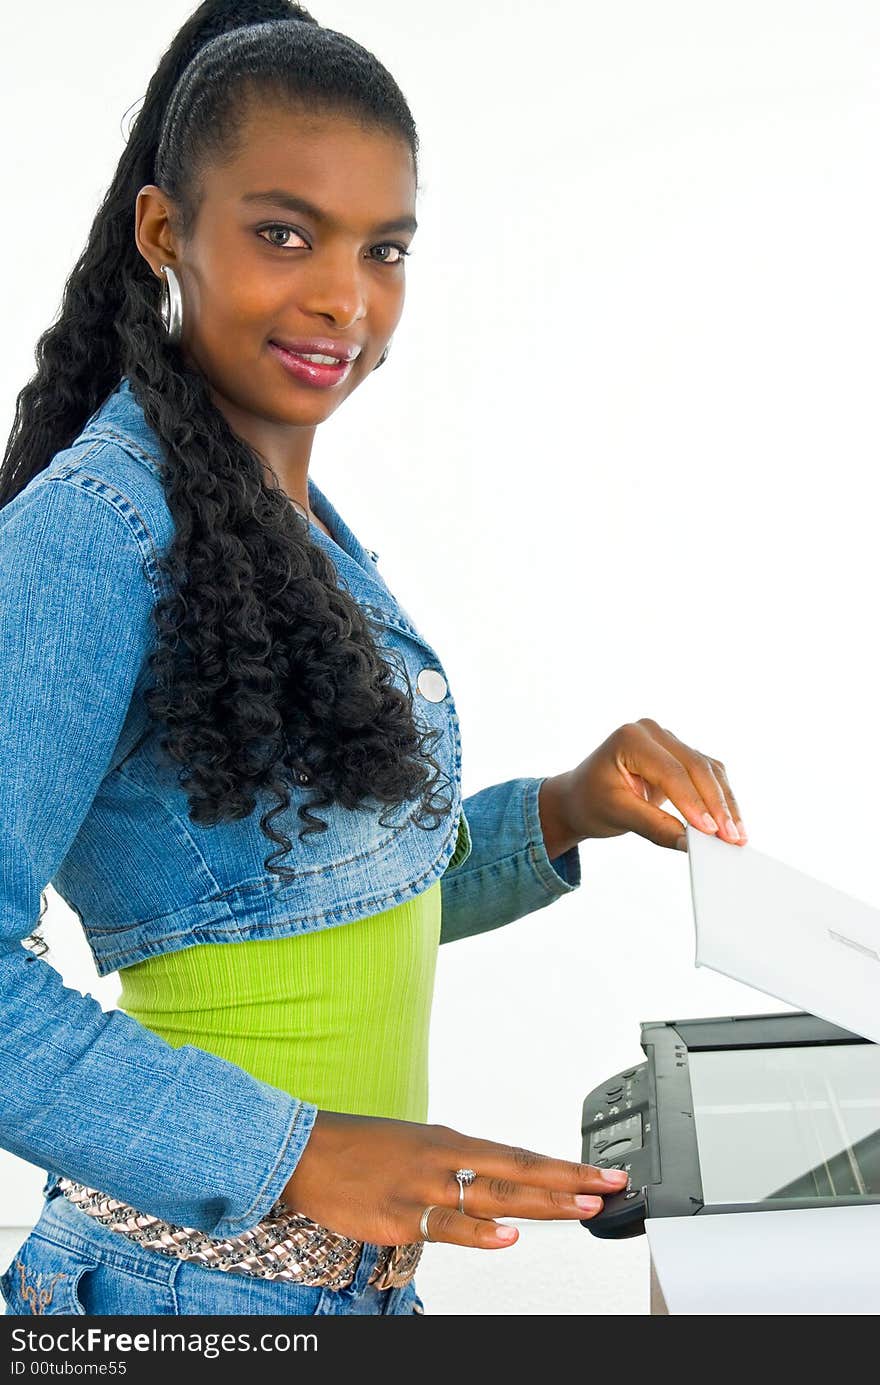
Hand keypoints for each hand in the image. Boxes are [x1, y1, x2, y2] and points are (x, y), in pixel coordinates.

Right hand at [281, 1110, 627, 1248]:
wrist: (304, 1151)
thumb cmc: (361, 1149)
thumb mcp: (418, 1146)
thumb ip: (457, 1167)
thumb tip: (497, 1186)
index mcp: (452, 1140)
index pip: (521, 1155)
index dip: (564, 1167)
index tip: (603, 1174)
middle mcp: (445, 1158)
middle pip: (519, 1172)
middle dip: (569, 1182)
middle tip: (610, 1188)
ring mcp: (423, 1187)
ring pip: (493, 1196)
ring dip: (542, 1203)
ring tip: (581, 1209)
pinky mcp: (398, 1215)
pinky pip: (444, 1226)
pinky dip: (478, 1232)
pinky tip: (506, 1237)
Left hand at [540, 717, 746, 854]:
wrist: (581, 797)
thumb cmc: (591, 802)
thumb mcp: (617, 815)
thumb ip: (654, 826)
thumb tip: (690, 843)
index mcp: (630, 738)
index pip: (670, 771)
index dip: (693, 802)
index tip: (710, 831)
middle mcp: (653, 732)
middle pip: (696, 767)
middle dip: (717, 805)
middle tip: (732, 838)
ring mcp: (669, 740)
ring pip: (709, 770)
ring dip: (726, 803)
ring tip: (737, 835)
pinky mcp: (681, 755)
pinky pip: (709, 774)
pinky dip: (721, 799)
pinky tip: (731, 823)